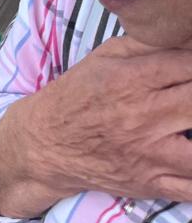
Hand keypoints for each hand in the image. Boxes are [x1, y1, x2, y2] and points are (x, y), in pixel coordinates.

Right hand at [0, 35, 191, 214]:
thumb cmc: (77, 96)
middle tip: (191, 96)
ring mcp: (150, 155)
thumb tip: (183, 38)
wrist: (44, 143)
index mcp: (130, 80)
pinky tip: (191, 158)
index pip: (188, 64)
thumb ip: (145, 45)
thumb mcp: (102, 58)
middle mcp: (143, 116)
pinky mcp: (152, 184)